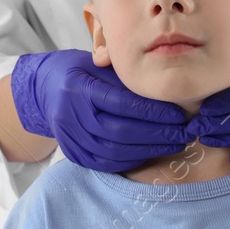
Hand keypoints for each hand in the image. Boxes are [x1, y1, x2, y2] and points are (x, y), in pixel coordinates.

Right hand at [11, 49, 193, 171]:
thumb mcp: (99, 65)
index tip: (179, 114)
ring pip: (113, 151)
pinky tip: (152, 152)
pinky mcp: (73, 153)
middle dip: (157, 134)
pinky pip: (105, 163)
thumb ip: (126, 78)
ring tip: (175, 144)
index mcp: (78, 86)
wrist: (45, 89)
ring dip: (149, 150)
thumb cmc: (81, 72)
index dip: (152, 111)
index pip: (120, 103)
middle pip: (119, 131)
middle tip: (184, 133)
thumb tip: (167, 92)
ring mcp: (69, 137)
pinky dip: (132, 160)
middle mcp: (70, 114)